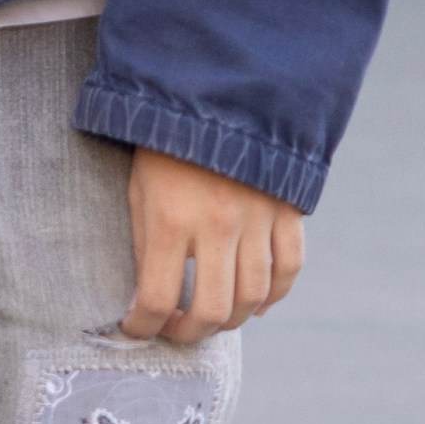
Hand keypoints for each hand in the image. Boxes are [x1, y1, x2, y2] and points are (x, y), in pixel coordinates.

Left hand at [119, 147, 302, 345]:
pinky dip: (275, 295)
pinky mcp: (286, 209)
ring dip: (232, 320)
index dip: (142, 326)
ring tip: (212, 318)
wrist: (217, 89)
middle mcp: (217, 224)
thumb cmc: (166, 141)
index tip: (135, 330)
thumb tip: (145, 299)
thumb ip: (143, 245)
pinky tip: (257, 304)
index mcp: (170, 218)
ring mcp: (257, 218)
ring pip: (252, 298)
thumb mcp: (139, 188)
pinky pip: (288, 267)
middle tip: (177, 331)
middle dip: (189, 334)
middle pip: (212, 311)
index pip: (156, 298)